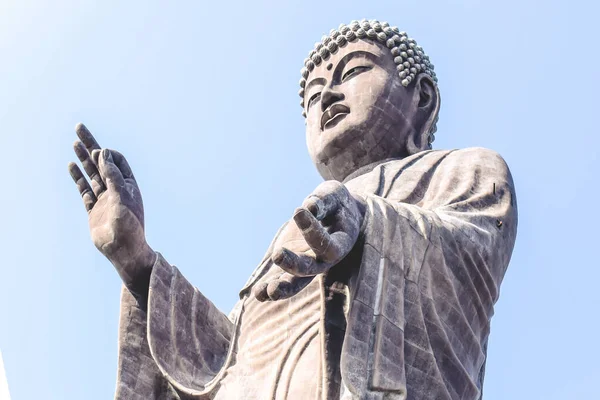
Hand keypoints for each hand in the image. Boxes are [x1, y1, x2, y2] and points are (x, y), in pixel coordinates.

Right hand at [68, 123, 154, 295]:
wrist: (123, 251)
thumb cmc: (128, 225)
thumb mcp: (122, 196)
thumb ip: (113, 175)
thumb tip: (104, 153)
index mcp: (129, 185)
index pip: (117, 162)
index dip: (107, 154)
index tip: (99, 151)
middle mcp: (116, 189)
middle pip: (101, 163)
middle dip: (91, 145)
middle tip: (79, 127)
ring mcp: (104, 199)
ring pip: (91, 174)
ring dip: (83, 158)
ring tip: (75, 142)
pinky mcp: (93, 209)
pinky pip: (84, 189)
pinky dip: (78, 177)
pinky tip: (71, 165)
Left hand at [253, 181, 365, 300]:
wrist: (338, 215)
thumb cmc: (337, 203)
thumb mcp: (335, 195)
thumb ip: (325, 201)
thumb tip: (310, 206)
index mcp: (340, 244)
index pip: (327, 245)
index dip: (313, 231)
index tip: (298, 211)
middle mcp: (324, 260)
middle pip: (310, 270)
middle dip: (293, 265)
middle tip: (277, 255)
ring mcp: (308, 265)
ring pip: (296, 282)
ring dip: (281, 288)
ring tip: (263, 292)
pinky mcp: (292, 264)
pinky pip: (282, 279)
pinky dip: (270, 288)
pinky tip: (258, 293)